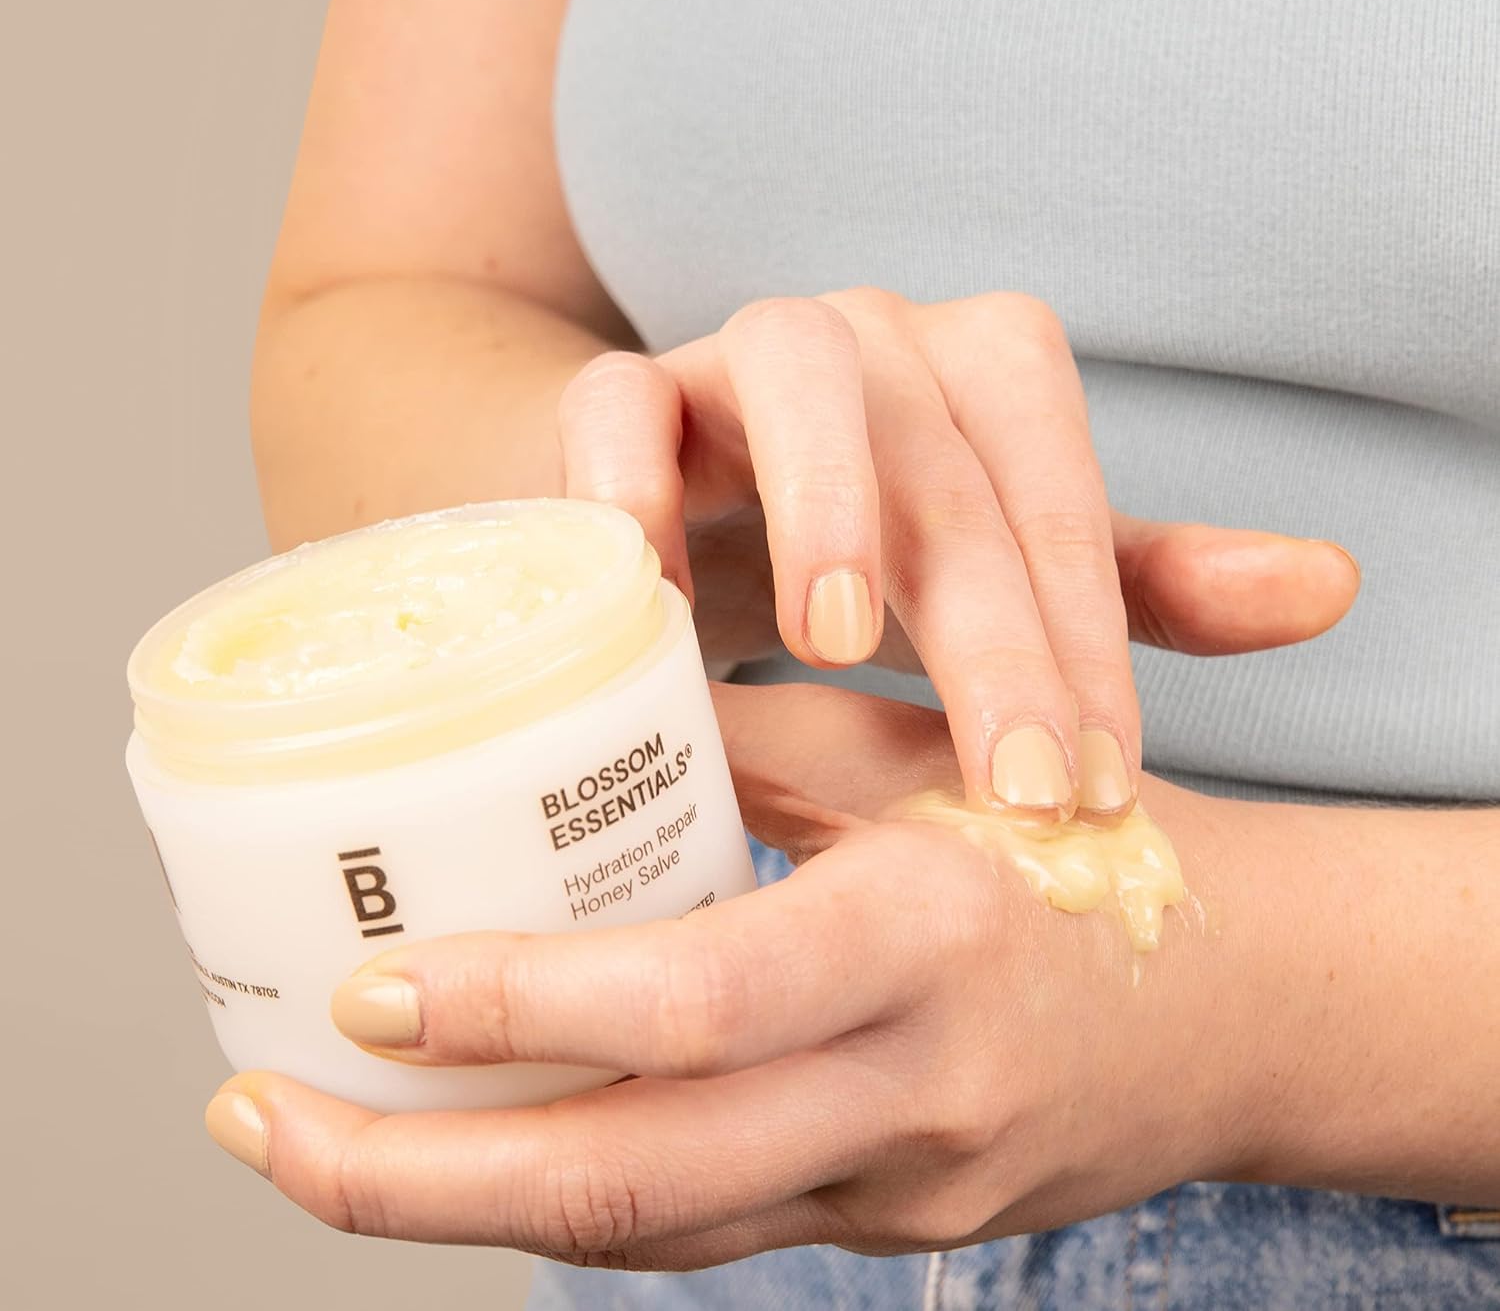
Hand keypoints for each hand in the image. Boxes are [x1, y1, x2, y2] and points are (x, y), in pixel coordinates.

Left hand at [203, 685, 1257, 1267]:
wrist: (1244, 1002)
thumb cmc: (1077, 843)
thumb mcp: (922, 761)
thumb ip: (754, 753)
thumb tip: (577, 734)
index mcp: (927, 932)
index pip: (698, 999)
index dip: (519, 1007)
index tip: (368, 983)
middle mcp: (912, 1088)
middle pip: (634, 1180)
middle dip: (416, 1177)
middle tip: (256, 1116)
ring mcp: (903, 1186)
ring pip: (648, 1232)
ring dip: (463, 1208)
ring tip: (317, 1147)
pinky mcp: (892, 1227)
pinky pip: (700, 1233)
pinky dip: (571, 1202)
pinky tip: (474, 1157)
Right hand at [559, 289, 1358, 820]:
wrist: (688, 510)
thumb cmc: (861, 557)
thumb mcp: (999, 580)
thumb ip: (1139, 586)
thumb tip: (1330, 591)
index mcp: (984, 377)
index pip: (1063, 496)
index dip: (1090, 639)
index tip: (1094, 792)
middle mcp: (878, 341)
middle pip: (949, 455)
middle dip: (987, 619)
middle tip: (1009, 776)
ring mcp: (745, 353)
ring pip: (798, 373)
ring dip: (827, 498)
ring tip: (833, 640)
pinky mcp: (626, 389)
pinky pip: (618, 401)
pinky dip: (631, 476)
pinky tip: (655, 590)